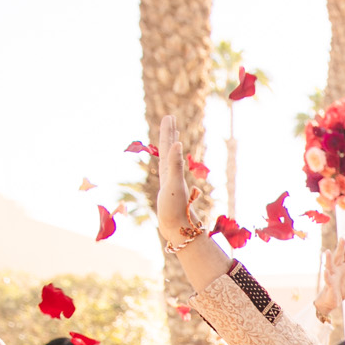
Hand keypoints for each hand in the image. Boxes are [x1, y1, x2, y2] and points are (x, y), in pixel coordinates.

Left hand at [154, 113, 207, 249]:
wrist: (173, 227)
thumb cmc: (173, 207)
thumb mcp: (174, 183)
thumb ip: (176, 163)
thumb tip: (177, 143)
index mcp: (166, 169)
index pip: (166, 145)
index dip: (168, 131)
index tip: (169, 117)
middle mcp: (167, 173)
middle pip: (167, 148)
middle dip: (169, 133)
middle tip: (170, 119)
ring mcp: (172, 180)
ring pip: (171, 158)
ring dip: (173, 145)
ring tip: (175, 136)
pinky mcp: (176, 189)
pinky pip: (176, 168)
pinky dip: (177, 160)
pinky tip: (178, 161)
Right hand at [315, 241, 344, 322]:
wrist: (333, 301)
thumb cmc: (343, 289)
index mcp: (343, 267)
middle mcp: (336, 269)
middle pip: (338, 257)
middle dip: (340, 248)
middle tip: (342, 238)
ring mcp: (332, 276)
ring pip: (329, 266)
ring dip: (328, 259)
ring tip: (327, 251)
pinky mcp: (329, 285)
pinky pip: (327, 279)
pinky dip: (327, 275)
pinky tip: (326, 271)